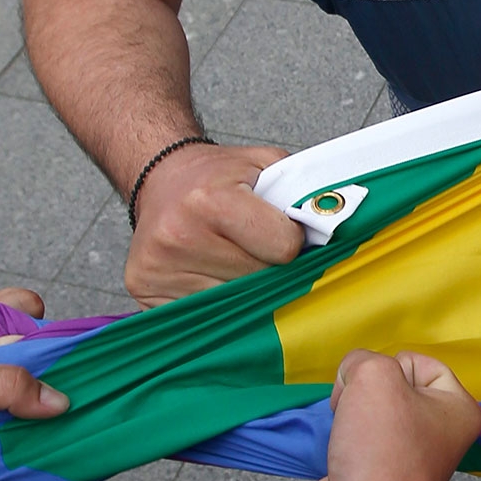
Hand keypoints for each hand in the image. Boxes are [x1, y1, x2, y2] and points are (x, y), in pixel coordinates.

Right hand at [126, 143, 304, 306]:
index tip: (277, 231)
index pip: (283, 248)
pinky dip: (215, 304)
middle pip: (260, 280)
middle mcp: (179, 235)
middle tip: (253, 248)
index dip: (289, 242)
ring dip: (243, 290)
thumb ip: (301, 192)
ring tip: (229, 260)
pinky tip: (209, 276)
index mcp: (210, 200)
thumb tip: (337, 231)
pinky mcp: (143, 288)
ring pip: (234, 304)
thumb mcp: (264, 166)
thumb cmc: (219, 178)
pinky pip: (202, 314)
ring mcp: (159, 267)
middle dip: (267, 269)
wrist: (163, 179)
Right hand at [304, 350, 480, 480]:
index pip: (415, 361)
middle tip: (360, 418)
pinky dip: (341, 441)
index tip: (382, 399)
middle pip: (388, 386)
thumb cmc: (382, 451)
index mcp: (458, 407)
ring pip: (367, 411)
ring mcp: (407, 455)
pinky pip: (354, 438)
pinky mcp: (377, 473)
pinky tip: (339, 453)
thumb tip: (349, 378)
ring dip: (349, 416)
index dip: (387, 370)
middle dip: (363, 393)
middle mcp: (438, 431)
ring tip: (349, 438)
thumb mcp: (374, 376)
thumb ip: (361, 359)